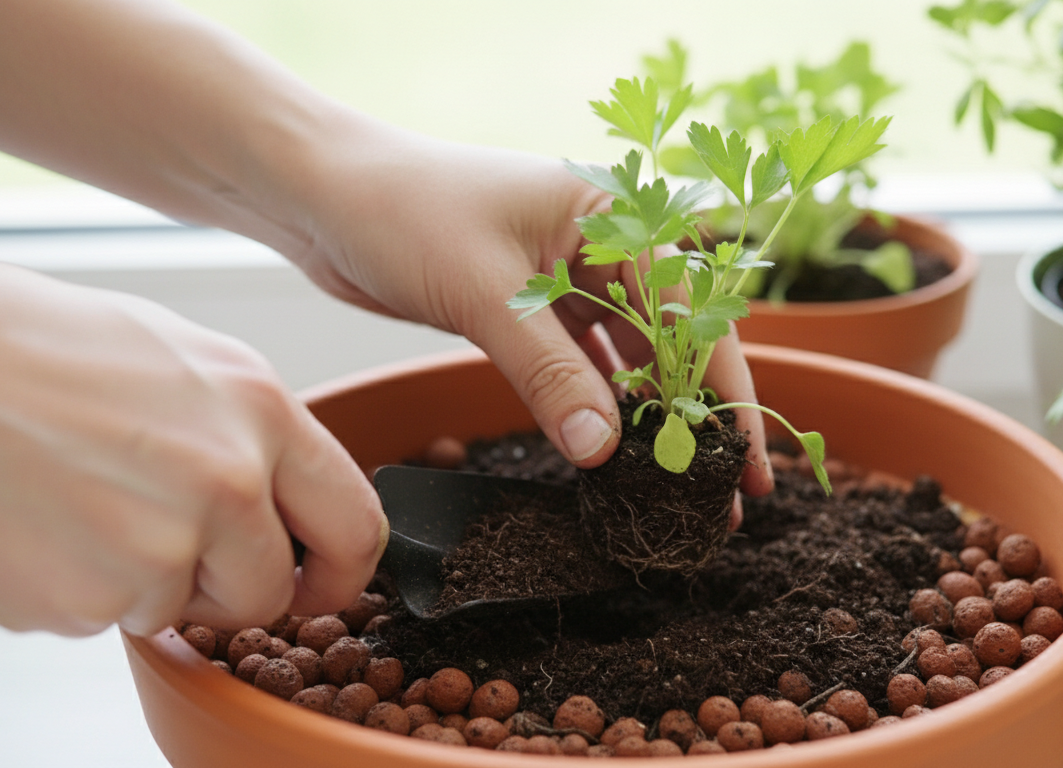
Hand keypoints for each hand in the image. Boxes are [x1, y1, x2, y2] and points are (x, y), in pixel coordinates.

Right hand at [0, 251, 386, 635]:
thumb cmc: (23, 343)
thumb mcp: (176, 359)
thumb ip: (244, 431)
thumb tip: (277, 490)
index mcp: (261, 409)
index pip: (355, 522)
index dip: (341, 571)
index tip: (318, 585)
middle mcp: (229, 480)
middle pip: (267, 590)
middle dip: (225, 589)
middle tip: (166, 548)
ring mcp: (160, 545)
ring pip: (178, 609)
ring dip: (136, 582)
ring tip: (74, 504)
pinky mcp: (87, 598)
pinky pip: (102, 619)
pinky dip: (71, 591)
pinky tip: (32, 523)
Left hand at [282, 120, 773, 511]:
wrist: (321, 195)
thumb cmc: (403, 211)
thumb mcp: (486, 293)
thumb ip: (549, 374)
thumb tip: (607, 455)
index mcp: (612, 215)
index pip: (691, 309)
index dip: (722, 389)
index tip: (741, 458)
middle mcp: (601, 246)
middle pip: (670, 340)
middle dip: (692, 416)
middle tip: (719, 496)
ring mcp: (566, 280)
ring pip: (626, 360)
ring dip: (647, 422)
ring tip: (673, 492)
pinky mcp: (529, 312)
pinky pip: (579, 368)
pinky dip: (595, 411)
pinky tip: (613, 460)